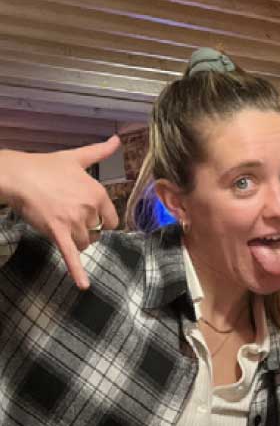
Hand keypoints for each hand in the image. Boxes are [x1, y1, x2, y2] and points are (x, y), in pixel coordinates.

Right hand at [0, 136, 120, 289]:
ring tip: (60, 225)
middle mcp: (90, 209)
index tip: (88, 215)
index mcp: (98, 193)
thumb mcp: (76, 158)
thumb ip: (99, 152)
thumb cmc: (45, 166)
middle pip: (96, 233)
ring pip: (84, 243)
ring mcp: (74, 221)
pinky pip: (71, 255)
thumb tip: (116, 140)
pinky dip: (77, 272)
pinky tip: (83, 285)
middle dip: (85, 229)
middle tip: (67, 216)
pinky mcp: (58, 232)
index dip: (100, 220)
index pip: (111, 220)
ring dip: (75, 240)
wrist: (17, 175)